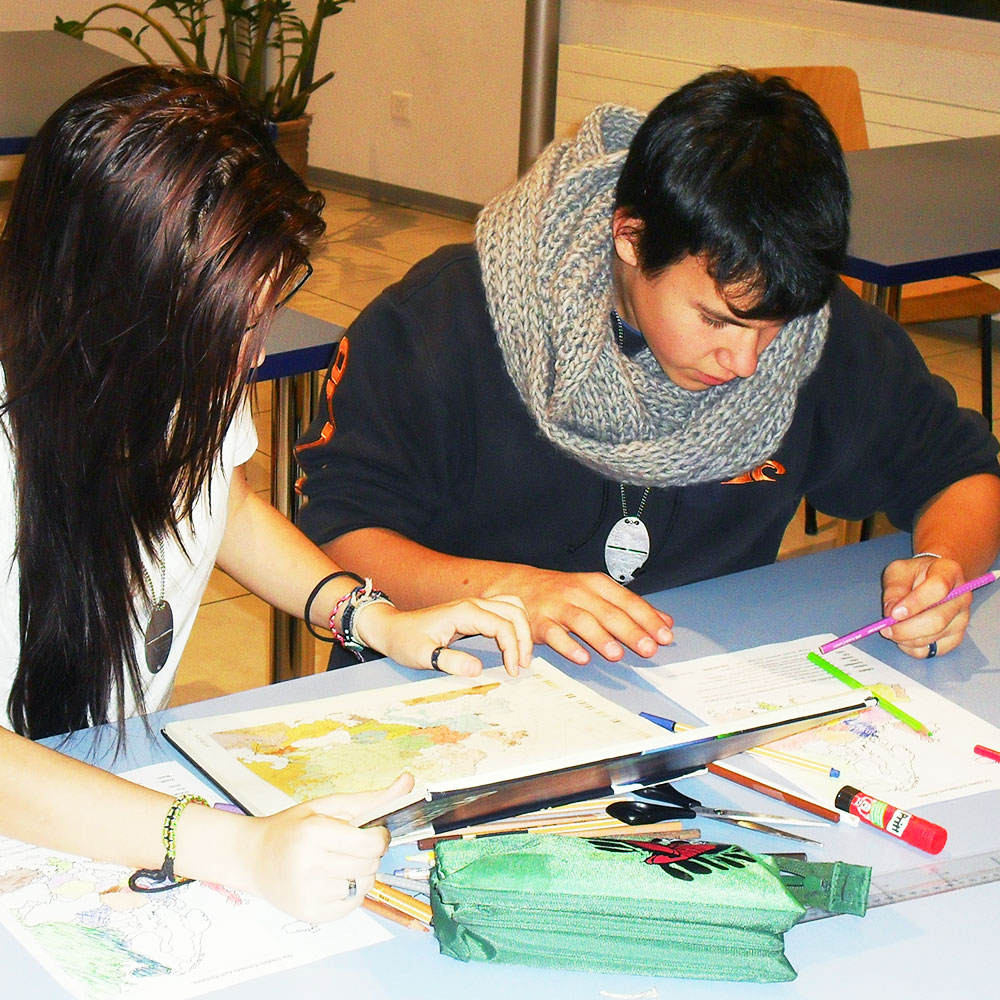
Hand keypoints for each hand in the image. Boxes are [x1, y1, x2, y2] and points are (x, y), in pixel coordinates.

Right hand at [242, 773, 413, 923]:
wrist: (252, 857)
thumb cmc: (292, 828)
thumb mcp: (328, 806)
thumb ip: (371, 799)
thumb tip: (409, 782)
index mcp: (314, 833)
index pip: (371, 844)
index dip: (380, 837)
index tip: (373, 833)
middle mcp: (309, 866)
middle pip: (370, 866)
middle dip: (370, 855)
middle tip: (352, 847)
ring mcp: (308, 894)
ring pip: (364, 886)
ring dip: (361, 874)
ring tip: (339, 862)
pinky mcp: (310, 915)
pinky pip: (351, 905)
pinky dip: (350, 892)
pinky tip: (332, 879)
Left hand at [356, 596, 532, 676]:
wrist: (392, 628)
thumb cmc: (405, 641)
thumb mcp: (423, 656)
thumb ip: (450, 662)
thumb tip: (477, 670)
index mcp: (464, 612)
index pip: (502, 625)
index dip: (513, 648)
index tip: (512, 671)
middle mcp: (473, 603)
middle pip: (514, 610)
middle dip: (524, 638)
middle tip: (522, 665)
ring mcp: (474, 605)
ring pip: (513, 606)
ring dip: (523, 628)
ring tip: (522, 656)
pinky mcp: (474, 611)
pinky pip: (504, 611)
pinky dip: (515, 625)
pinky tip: (513, 645)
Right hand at [485, 565, 673, 664]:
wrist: (518, 586)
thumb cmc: (564, 592)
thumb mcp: (598, 592)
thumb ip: (631, 608)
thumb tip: (665, 623)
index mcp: (597, 585)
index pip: (627, 601)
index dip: (647, 619)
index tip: (664, 636)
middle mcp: (579, 593)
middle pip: (608, 612)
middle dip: (630, 631)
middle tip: (647, 648)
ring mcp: (557, 606)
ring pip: (582, 620)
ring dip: (600, 637)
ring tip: (617, 654)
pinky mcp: (538, 621)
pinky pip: (553, 634)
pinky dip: (568, 645)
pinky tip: (581, 657)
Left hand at [880, 555, 969, 657]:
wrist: (933, 580)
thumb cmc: (915, 574)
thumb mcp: (899, 571)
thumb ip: (895, 588)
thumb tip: (891, 613)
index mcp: (949, 572)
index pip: (938, 588)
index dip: (915, 603)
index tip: (895, 613)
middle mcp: (961, 597)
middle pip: (937, 620)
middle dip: (906, 628)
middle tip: (886, 628)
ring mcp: (962, 619)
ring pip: (933, 638)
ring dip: (906, 639)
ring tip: (893, 630)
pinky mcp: (956, 637)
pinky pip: (932, 650)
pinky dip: (913, 648)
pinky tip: (904, 638)